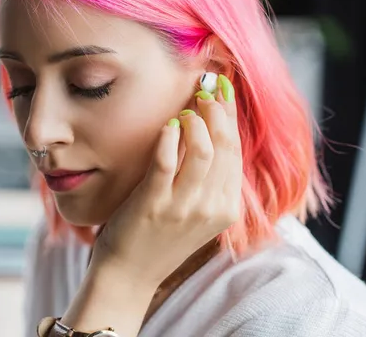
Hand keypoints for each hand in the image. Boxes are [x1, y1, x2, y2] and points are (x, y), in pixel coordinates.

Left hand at [91, 74, 241, 285]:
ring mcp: (183, 207)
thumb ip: (205, 177)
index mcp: (225, 207)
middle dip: (218, 112)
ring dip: (197, 122)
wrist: (130, 275)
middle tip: (206, 91)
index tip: (223, 91)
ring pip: (204, 151)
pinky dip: (169, 138)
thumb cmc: (159, 238)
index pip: (236, 152)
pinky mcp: (154, 204)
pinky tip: (167, 126)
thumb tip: (207, 129)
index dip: (230, 117)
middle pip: (225, 147)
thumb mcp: (195, 211)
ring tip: (186, 110)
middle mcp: (211, 207)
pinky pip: (166, 163)